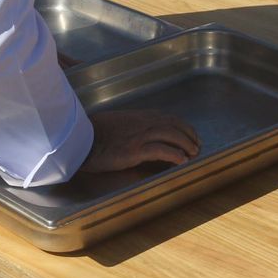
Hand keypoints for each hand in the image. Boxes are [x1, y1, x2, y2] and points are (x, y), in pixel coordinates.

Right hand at [81, 109, 200, 173]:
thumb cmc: (94, 132)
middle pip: (174, 125)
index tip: (190, 134)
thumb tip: (142, 132)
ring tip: (193, 153)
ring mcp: (140, 136)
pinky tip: (181, 160)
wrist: (80, 139)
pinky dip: (174, 155)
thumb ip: (132, 125)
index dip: (182, 126)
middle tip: (197, 145)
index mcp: (139, 117)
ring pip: (171, 135)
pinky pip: (161, 150)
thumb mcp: (117, 123)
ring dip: (186, 144)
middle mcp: (143, 123)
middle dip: (189, 134)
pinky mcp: (135, 150)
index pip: (168, 118)